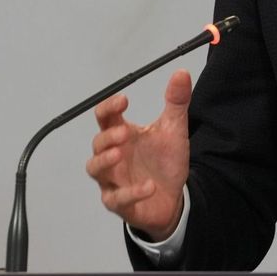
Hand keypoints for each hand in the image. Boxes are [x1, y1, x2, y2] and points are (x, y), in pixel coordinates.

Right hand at [85, 69, 190, 239]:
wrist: (174, 196)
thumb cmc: (165, 162)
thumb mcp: (174, 130)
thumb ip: (176, 102)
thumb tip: (182, 73)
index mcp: (122, 135)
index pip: (105, 117)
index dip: (109, 107)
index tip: (123, 100)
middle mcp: (113, 156)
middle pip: (97, 143)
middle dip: (107, 137)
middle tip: (124, 133)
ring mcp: (113, 179)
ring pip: (95, 169)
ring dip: (104, 161)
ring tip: (119, 155)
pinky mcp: (121, 202)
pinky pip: (117, 199)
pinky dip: (131, 193)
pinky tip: (148, 186)